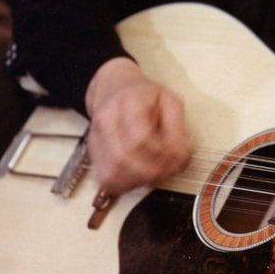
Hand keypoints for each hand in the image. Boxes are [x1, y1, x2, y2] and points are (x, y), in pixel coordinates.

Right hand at [84, 57, 191, 194]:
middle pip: (124, 159)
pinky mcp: (93, 155)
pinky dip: (129, 184)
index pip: (140, 139)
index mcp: (127, 103)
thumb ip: (178, 128)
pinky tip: (142, 175)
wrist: (114, 88)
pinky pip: (108, 180)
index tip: (179, 157)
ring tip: (159, 172)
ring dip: (141, 180)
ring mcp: (95, 140)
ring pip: (113, 174)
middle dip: (153, 171)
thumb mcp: (170, 101)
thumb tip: (181, 156)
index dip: (162, 155)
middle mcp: (105, 121)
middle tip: (171, 169)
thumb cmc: (145, 97)